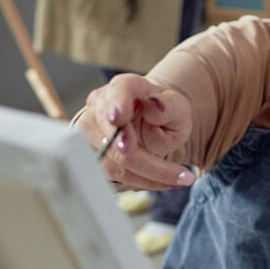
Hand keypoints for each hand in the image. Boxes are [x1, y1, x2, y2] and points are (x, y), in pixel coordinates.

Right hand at [77, 73, 194, 189]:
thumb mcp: (178, 107)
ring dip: (147, 175)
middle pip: (112, 137)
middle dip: (134, 156)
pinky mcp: (89, 153)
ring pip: (111, 161)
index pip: (117, 93)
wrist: (151, 122)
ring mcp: (90, 130)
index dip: (116, 106)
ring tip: (180, 178)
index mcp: (125, 87)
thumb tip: (156, 105)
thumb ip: (169, 106)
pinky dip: (139, 181)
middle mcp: (101, 106)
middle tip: (171, 171)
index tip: (117, 119)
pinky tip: (162, 181)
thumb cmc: (164, 113)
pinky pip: (111, 175)